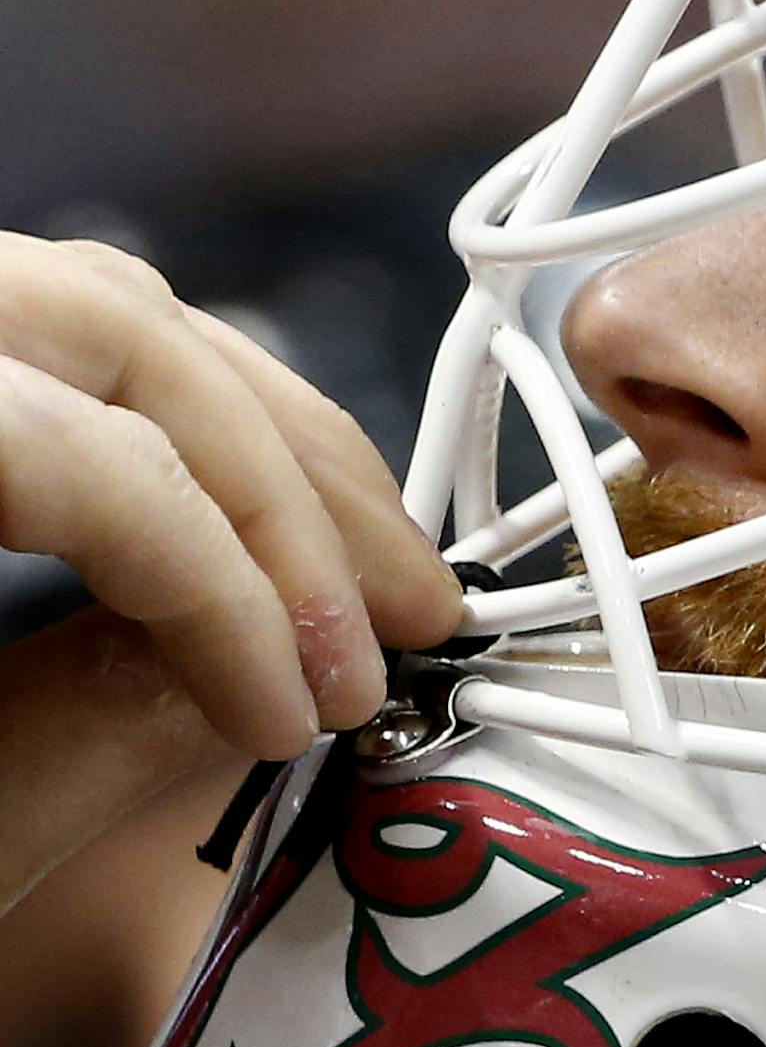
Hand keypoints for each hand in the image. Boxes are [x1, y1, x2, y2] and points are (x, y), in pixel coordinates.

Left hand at [0, 236, 464, 913]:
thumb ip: (79, 737)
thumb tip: (276, 676)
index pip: (106, 463)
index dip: (237, 593)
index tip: (305, 717)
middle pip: (138, 335)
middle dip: (300, 496)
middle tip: (406, 627)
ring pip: (127, 309)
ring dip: (278, 446)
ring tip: (372, 580)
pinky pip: (80, 336)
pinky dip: (199, 421)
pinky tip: (265, 520)